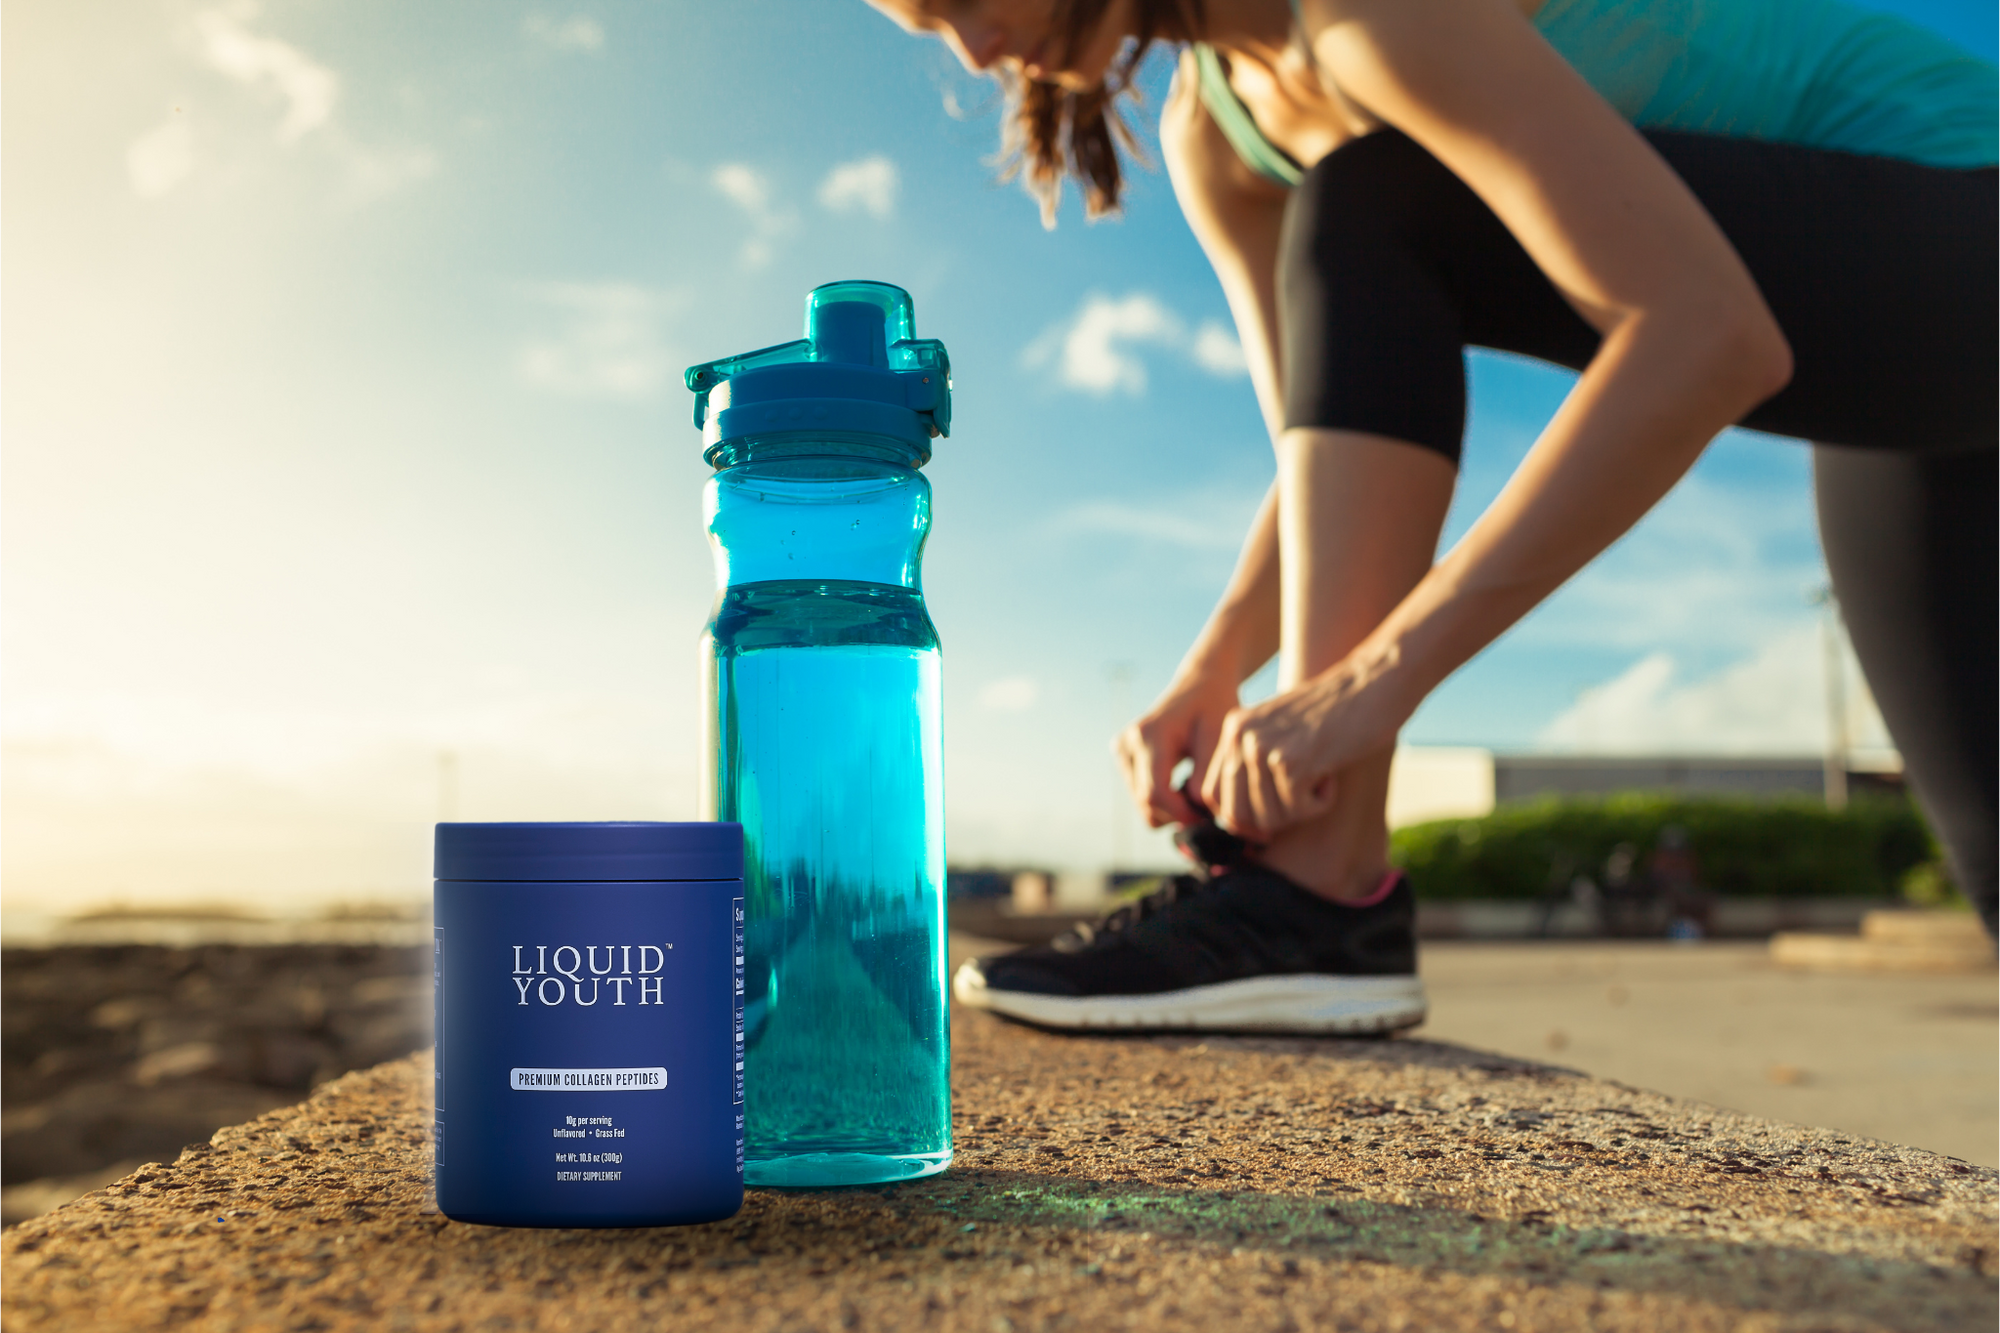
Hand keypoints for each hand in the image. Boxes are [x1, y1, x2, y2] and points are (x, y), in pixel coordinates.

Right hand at [1112, 670, 1241, 828]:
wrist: (1201, 684)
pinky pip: (1141, 795)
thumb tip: (1193, 810)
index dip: (1181, 814)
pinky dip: (1163, 799)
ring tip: (1197, 791)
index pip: (1155, 793)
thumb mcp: (1218, 737)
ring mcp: (1122, 749)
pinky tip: (1183, 784)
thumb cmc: (1214, 707)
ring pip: (1142, 804)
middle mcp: (1128, 742)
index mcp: (1150, 734)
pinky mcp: (1123, 756)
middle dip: (1178, 814)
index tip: (1207, 819)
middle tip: (1208, 808)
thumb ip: (1206, 775)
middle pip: (1146, 803)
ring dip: (1171, 808)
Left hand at [1199, 652, 1404, 839]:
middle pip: (1237, 814)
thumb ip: (1254, 766)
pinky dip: (1322, 802)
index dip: (1240, 819)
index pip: (1213, 795)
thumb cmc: (1336, 714)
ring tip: (1321, 775)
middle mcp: (1241, 736)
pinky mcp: (1290, 762)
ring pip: (1269, 818)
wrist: (1374, 683)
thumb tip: (1234, 824)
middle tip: (1303, 795)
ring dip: (1300, 809)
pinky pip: (1299, 811)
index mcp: (1234, 728)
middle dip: (1273, 819)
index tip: (1270, 820)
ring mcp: (1262, 748)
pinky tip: (1331, 773)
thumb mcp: (1283, 732)